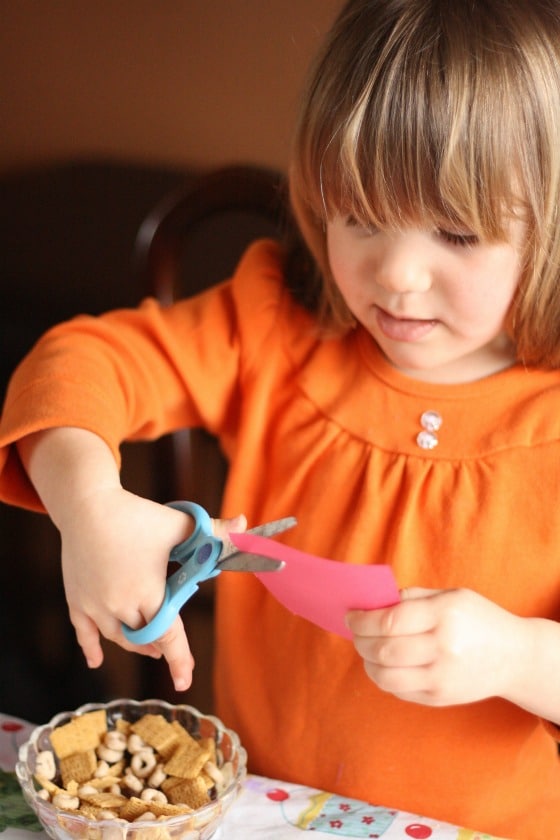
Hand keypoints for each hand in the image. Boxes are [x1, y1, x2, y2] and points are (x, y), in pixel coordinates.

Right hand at [58, 485, 245, 691]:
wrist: (86, 504)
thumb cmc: (136, 515)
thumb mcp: (179, 524)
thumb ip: (214, 530)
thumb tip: (245, 524)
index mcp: (147, 593)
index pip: (168, 636)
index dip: (179, 659)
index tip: (185, 681)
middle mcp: (119, 605)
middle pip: (144, 638)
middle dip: (160, 647)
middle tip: (171, 652)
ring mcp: (94, 605)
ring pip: (118, 637)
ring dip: (135, 643)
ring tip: (150, 646)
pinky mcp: (76, 599)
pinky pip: (83, 631)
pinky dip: (91, 647)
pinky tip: (95, 660)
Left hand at [346, 587, 524, 706]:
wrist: (514, 657)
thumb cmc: (477, 619)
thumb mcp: (450, 595)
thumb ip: (410, 597)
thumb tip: (370, 602)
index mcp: (444, 615)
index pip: (389, 621)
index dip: (362, 620)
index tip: (351, 616)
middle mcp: (443, 648)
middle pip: (383, 651)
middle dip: (359, 640)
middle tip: (355, 632)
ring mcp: (441, 677)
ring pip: (385, 677)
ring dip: (367, 662)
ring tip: (368, 650)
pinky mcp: (440, 698)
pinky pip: (398, 691)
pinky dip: (384, 677)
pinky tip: (387, 664)